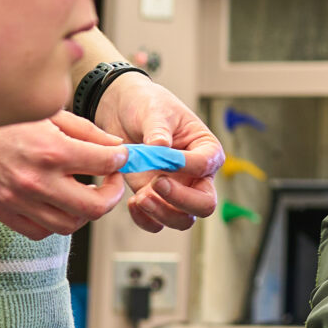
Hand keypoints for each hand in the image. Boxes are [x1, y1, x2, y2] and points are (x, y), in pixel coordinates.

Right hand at [0, 113, 131, 237]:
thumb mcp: (45, 111)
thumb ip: (84, 130)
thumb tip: (114, 146)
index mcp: (51, 150)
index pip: (105, 163)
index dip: (120, 159)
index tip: (120, 156)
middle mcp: (36, 180)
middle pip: (94, 207)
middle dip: (110, 194)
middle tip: (109, 181)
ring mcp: (16, 200)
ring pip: (69, 225)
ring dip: (83, 211)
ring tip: (83, 192)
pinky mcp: (0, 210)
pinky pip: (40, 231)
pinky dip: (54, 221)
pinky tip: (55, 202)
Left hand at [92, 72, 223, 232]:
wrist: (120, 111)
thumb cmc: (146, 105)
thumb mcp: (154, 110)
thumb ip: (159, 130)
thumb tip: (160, 148)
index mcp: (206, 150)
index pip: (207, 166)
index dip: (188, 166)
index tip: (164, 156)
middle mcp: (196, 175)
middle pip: (204, 203)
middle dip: (181, 200)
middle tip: (156, 184)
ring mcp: (176, 190)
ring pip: (182, 219)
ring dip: (162, 213)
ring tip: (140, 197)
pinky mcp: (154, 199)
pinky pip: (157, 222)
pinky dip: (145, 220)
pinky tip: (132, 203)